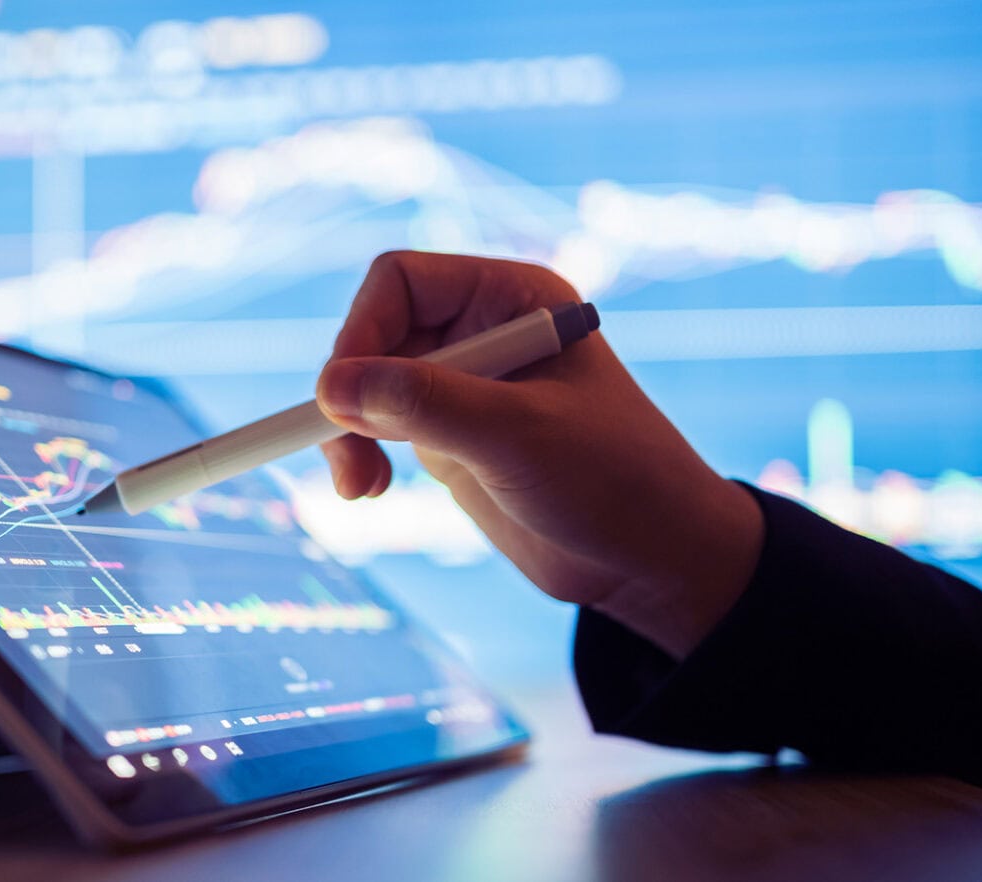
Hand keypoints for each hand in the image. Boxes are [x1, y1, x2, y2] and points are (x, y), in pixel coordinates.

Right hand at [316, 251, 763, 658]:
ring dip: (347, 430)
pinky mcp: (450, 436)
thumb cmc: (613, 481)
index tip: (342, 396)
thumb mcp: (517, 437)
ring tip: (359, 485)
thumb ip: (426, 404)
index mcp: (512, 298)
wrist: (650, 560)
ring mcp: (464, 384)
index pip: (402, 281)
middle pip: (374, 331)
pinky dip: (360, 452)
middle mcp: (483, 330)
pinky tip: (368, 489)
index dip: (362, 330)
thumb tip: (331, 385)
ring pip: (366, 382)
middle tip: (346, 452)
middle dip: (350, 391)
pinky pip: (377, 425)